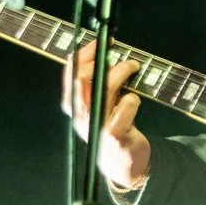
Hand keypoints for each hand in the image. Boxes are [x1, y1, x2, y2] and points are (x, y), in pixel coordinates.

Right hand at [62, 40, 151, 190]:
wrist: (123, 163)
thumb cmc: (112, 127)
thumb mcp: (99, 104)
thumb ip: (96, 84)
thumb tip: (104, 54)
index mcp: (73, 106)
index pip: (71, 73)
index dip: (85, 54)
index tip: (102, 42)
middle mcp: (80, 116)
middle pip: (83, 78)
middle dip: (102, 60)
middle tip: (120, 53)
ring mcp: (96, 126)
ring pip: (104, 89)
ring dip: (121, 73)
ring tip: (133, 67)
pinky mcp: (114, 136)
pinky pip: (124, 109)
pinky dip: (132, 100)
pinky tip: (134, 100)